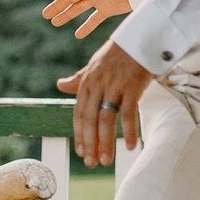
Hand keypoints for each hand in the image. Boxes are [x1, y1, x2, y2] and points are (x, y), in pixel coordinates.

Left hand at [58, 39, 151, 167]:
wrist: (140, 36)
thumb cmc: (118, 53)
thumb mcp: (95, 65)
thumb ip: (79, 79)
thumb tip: (60, 85)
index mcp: (87, 82)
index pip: (79, 113)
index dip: (80, 134)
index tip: (81, 152)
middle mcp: (98, 85)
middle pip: (90, 120)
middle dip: (90, 144)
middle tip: (91, 163)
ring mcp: (114, 86)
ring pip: (106, 119)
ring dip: (106, 142)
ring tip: (106, 160)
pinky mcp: (131, 86)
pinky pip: (128, 113)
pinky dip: (129, 131)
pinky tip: (131, 146)